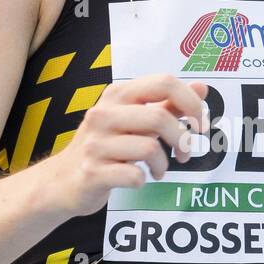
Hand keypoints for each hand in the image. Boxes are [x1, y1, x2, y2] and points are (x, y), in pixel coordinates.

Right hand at [43, 73, 209, 216]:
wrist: (61, 181)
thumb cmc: (105, 147)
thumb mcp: (134, 120)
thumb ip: (167, 104)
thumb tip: (202, 88)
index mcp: (117, 94)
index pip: (163, 82)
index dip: (191, 103)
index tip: (200, 125)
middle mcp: (103, 114)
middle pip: (160, 118)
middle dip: (182, 140)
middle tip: (184, 154)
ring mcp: (95, 143)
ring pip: (150, 148)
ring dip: (164, 164)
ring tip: (158, 170)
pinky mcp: (92, 172)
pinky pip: (134, 175)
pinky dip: (144, 180)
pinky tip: (137, 179)